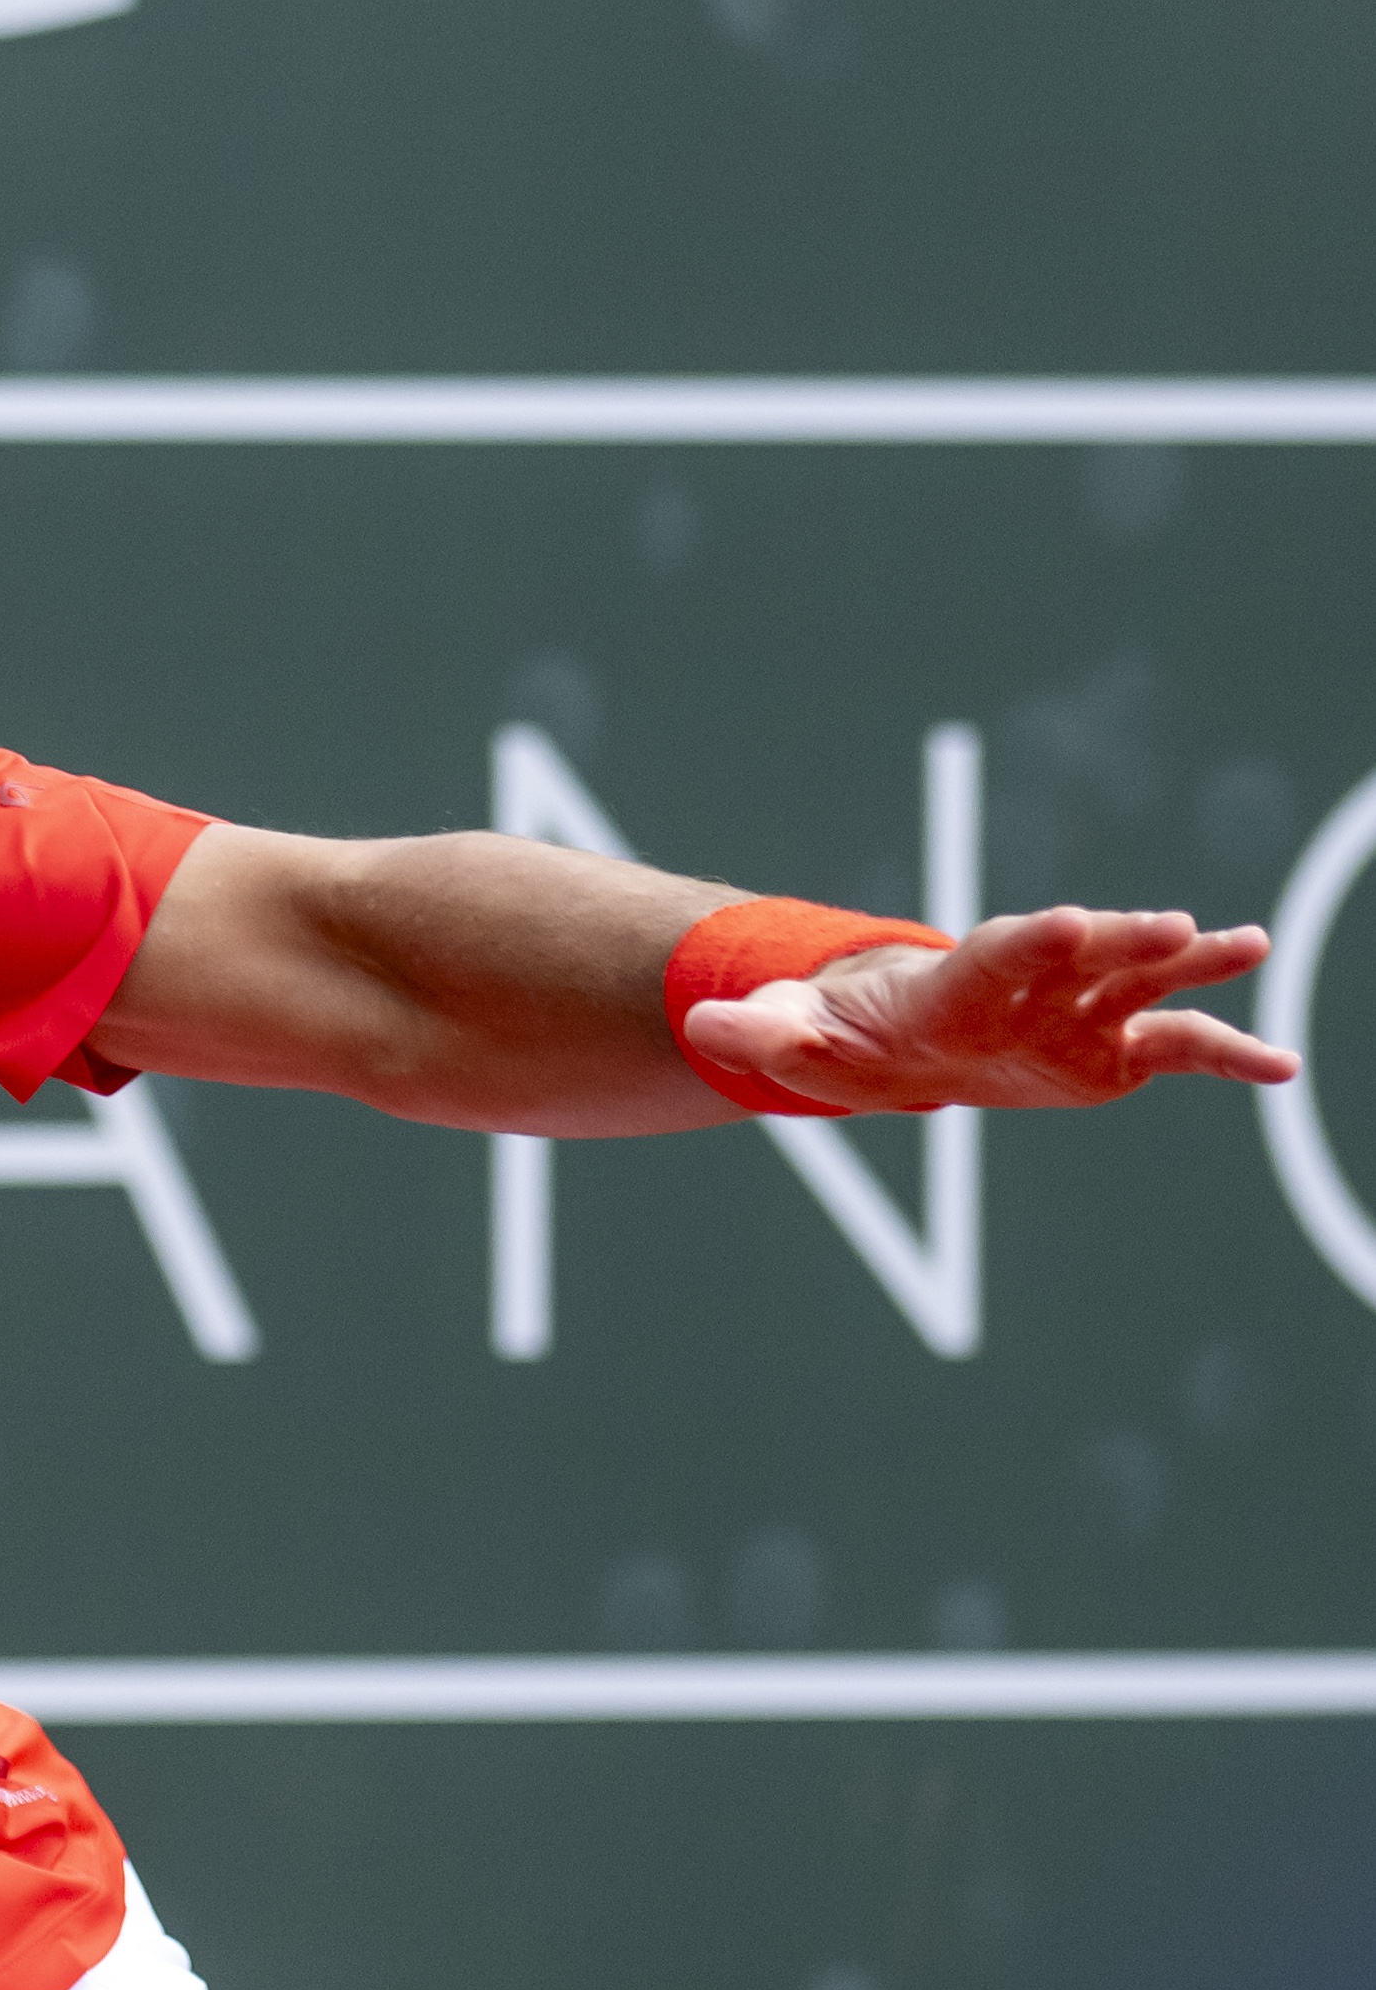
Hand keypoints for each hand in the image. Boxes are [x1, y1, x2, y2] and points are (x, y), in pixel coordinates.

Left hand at [685, 905, 1294, 1115]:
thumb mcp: (796, 1039)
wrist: (896, 1045)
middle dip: (1127, 941)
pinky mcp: (1113, 1052)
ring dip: (1194, 968)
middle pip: (1086, 956)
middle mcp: (1034, 984)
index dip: (1033, 941)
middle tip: (1178, 927)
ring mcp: (1081, 1014)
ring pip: (1144, 984)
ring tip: (1252, 946)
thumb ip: (762, 1030)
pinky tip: (1282, 1066)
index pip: (999, 953)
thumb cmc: (845, 1034)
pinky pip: (1177, 1049)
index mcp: (959, 980)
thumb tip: (706, 1026)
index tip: (1069, 923)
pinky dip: (1227, 1055)